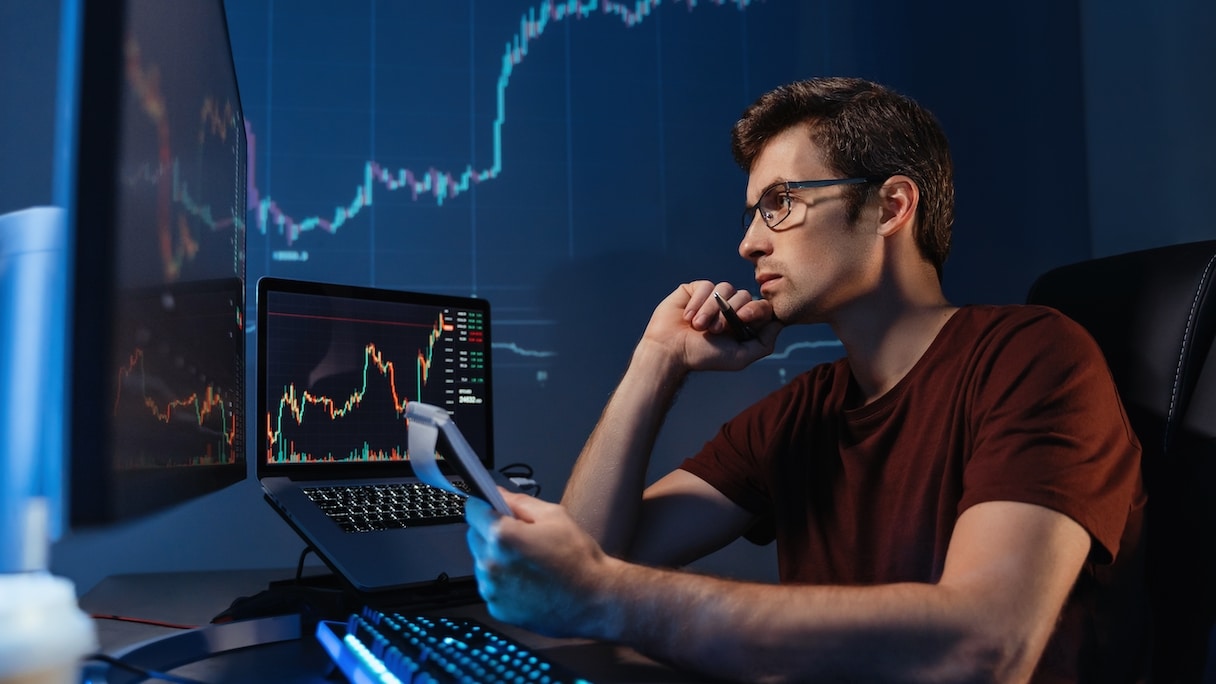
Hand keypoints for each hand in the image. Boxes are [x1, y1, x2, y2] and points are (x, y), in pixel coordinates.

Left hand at [465, 490, 620, 638]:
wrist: (595, 600)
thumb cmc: (578, 559)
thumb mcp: (554, 516)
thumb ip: (520, 502)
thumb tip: (498, 493)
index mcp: (502, 536)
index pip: (473, 510)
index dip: (484, 505)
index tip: (491, 508)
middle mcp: (491, 564)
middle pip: (473, 537)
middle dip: (490, 532)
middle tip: (519, 537)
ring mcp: (492, 590)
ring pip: (481, 563)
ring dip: (496, 558)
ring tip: (527, 563)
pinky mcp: (497, 609)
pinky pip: (491, 587)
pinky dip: (502, 582)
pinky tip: (527, 582)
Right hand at [641, 280, 781, 370]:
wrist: (671, 350)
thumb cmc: (703, 357)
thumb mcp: (740, 357)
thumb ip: (764, 343)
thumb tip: (779, 323)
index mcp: (742, 322)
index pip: (761, 306)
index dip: (755, 309)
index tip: (743, 318)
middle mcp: (729, 307)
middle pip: (744, 295)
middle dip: (730, 313)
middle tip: (715, 330)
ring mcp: (712, 297)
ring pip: (724, 288)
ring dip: (711, 310)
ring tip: (698, 326)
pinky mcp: (695, 289)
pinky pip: (706, 286)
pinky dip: (698, 302)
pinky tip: (687, 317)